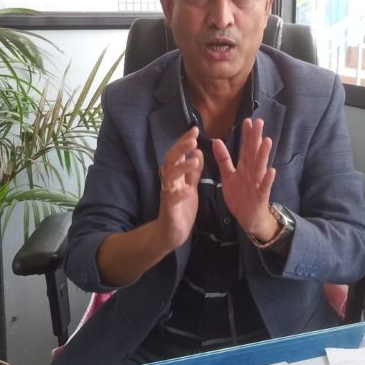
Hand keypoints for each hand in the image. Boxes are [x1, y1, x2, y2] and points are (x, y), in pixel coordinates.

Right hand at [155, 126, 202, 249]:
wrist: (171, 234)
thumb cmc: (181, 209)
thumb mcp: (190, 186)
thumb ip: (193, 171)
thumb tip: (197, 151)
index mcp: (175, 176)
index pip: (178, 154)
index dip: (184, 142)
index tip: (195, 130)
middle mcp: (168, 182)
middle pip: (170, 160)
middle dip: (180, 149)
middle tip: (193, 140)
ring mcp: (167, 195)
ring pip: (169, 177)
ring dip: (182, 168)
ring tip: (195, 161)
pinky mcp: (169, 210)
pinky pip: (171, 200)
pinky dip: (179, 194)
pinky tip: (188, 190)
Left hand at [213, 118, 277, 240]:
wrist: (249, 218)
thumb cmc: (240, 196)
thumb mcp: (228, 176)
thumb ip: (223, 160)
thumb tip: (216, 141)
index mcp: (244, 167)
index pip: (245, 148)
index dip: (246, 135)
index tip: (247, 120)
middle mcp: (252, 173)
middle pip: (254, 153)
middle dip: (256, 138)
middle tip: (259, 122)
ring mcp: (257, 183)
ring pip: (260, 167)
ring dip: (264, 154)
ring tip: (267, 140)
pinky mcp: (261, 196)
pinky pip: (265, 187)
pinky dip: (268, 180)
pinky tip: (272, 170)